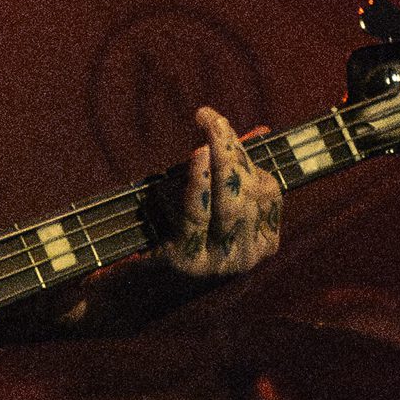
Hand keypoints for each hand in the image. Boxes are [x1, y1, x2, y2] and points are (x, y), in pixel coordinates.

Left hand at [160, 107, 283, 280]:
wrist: (131, 280)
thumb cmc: (174, 227)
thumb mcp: (210, 196)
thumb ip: (235, 169)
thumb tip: (261, 130)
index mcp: (264, 241)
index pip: (268, 191)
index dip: (247, 154)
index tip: (221, 125)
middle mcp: (247, 256)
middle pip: (250, 195)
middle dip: (232, 152)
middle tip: (212, 120)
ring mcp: (219, 263)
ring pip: (230, 204)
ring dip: (220, 162)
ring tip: (207, 132)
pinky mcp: (189, 263)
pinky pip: (199, 217)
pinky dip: (200, 182)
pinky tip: (196, 157)